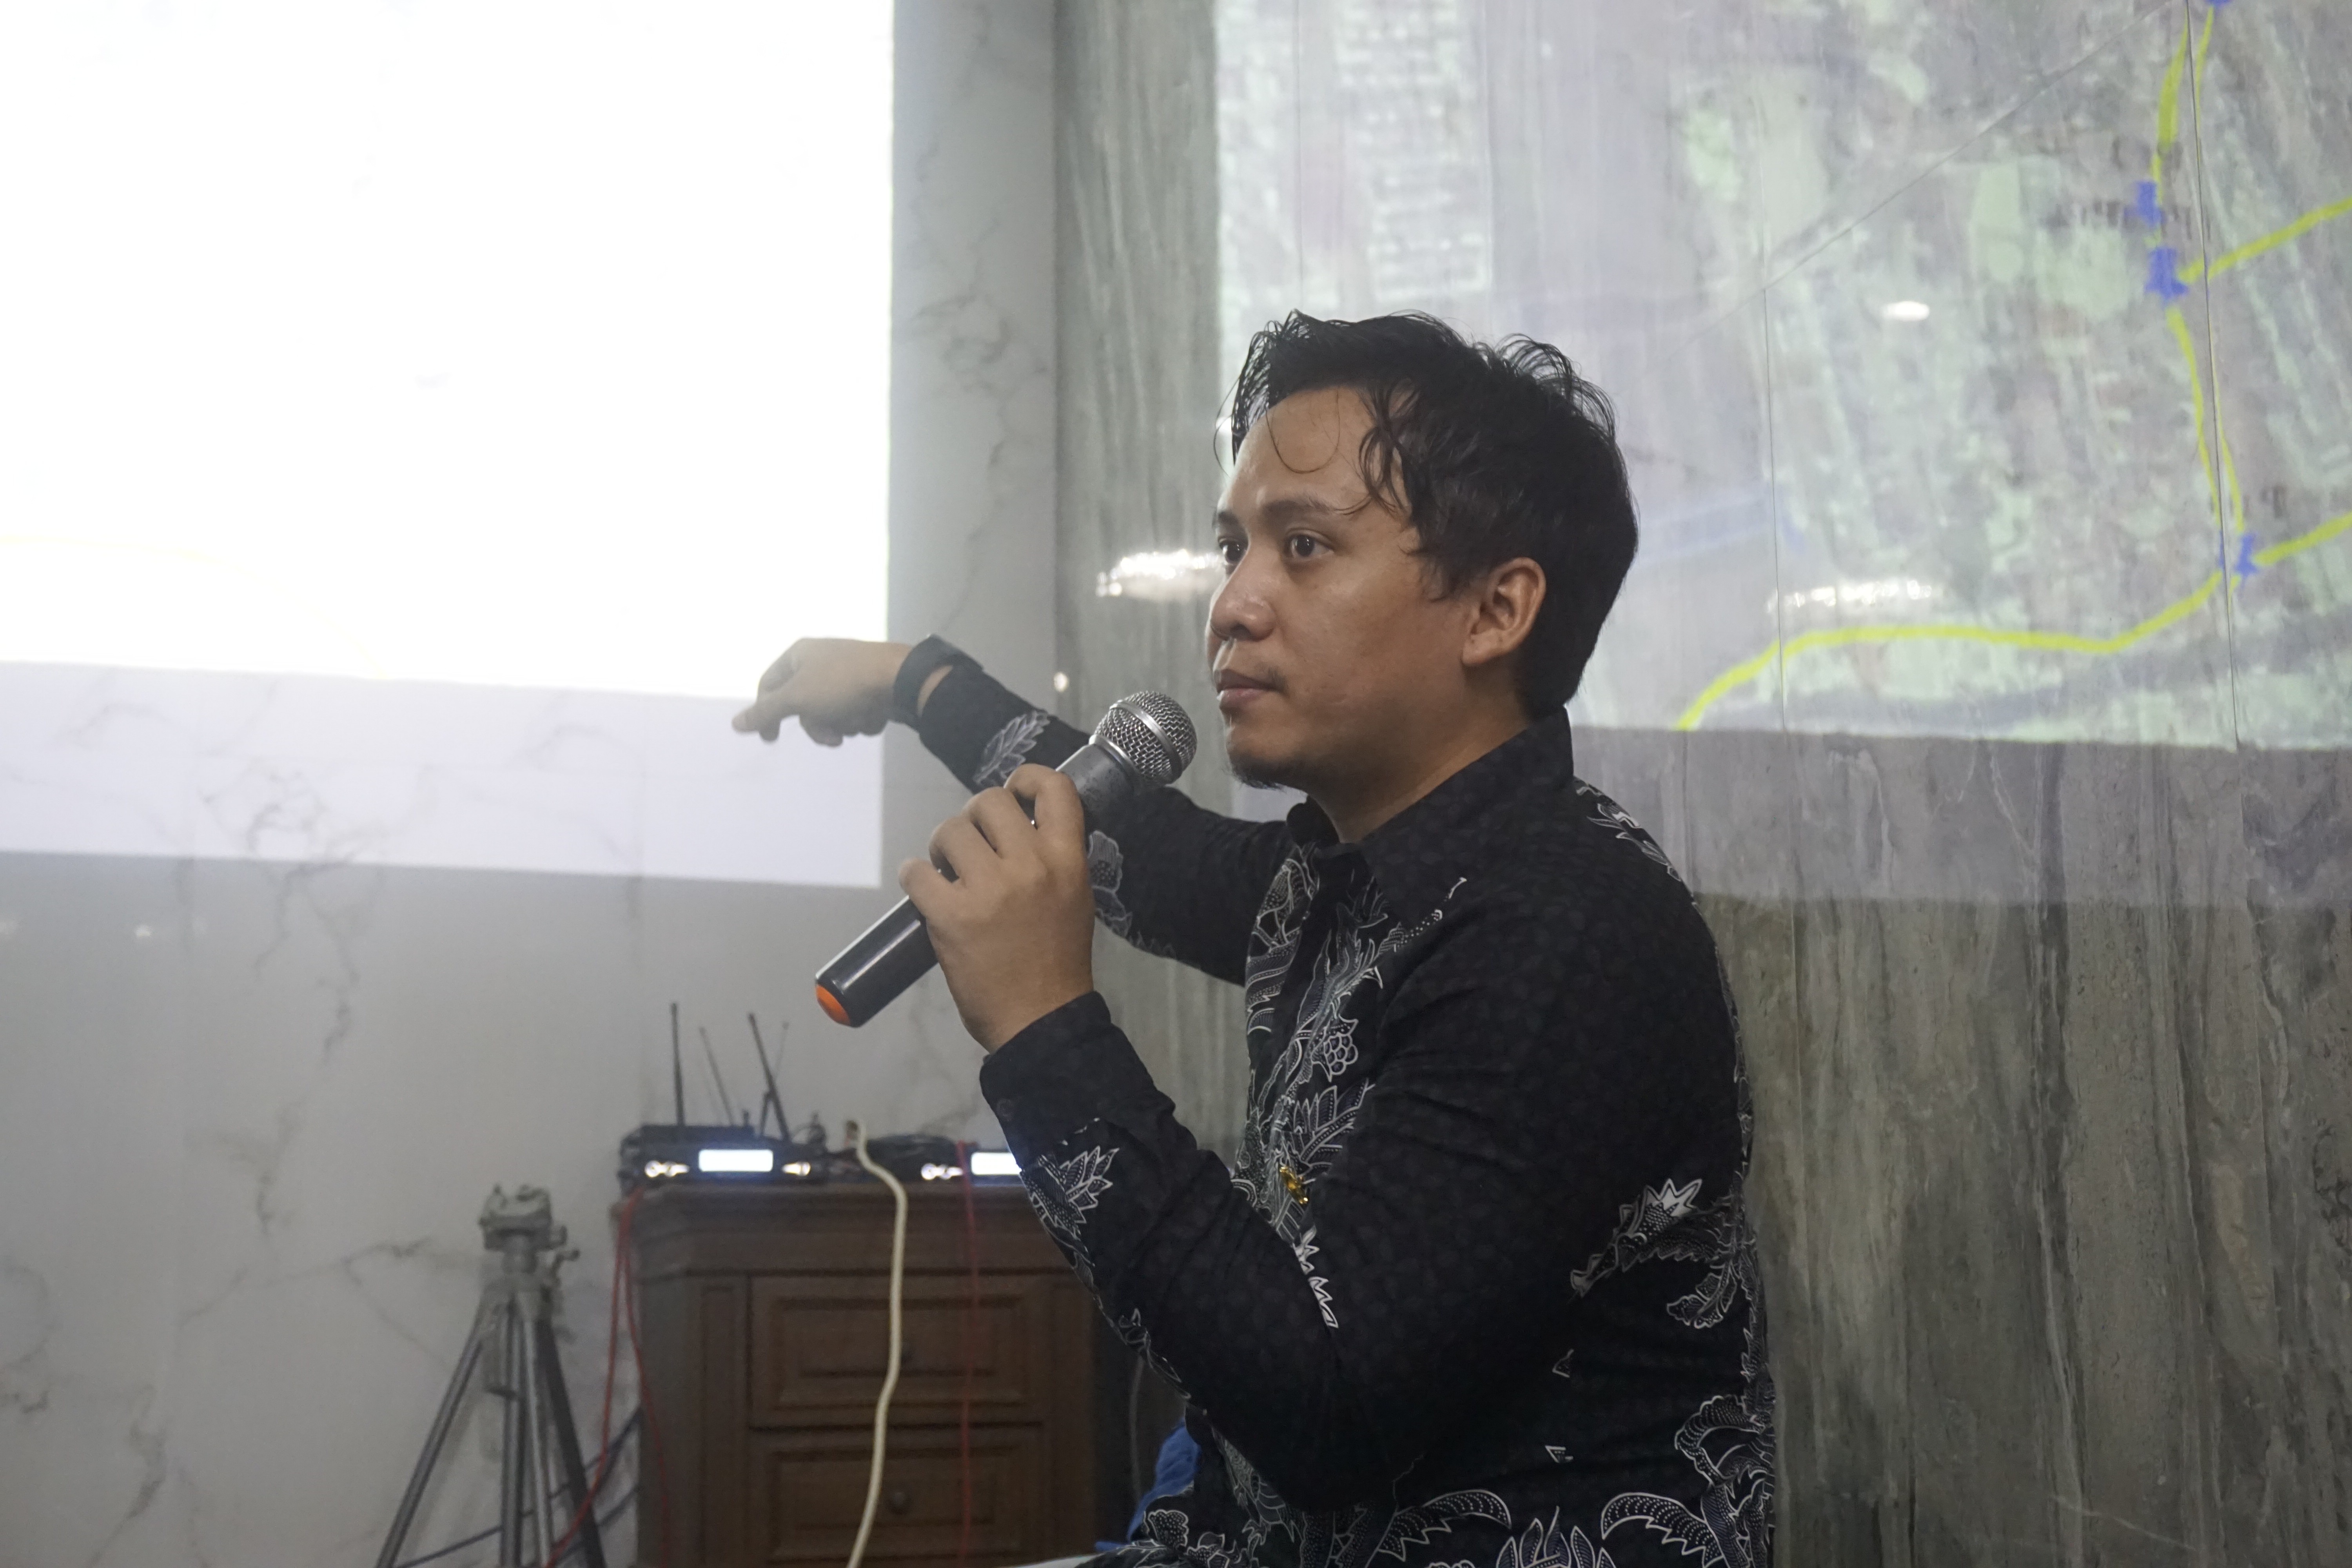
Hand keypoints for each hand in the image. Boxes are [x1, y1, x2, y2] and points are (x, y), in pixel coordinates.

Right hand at [732, 638, 909, 745]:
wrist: (901, 679)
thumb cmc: (842, 683)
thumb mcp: (797, 698)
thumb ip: (766, 711)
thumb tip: (735, 723)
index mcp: (799, 655)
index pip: (768, 685)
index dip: (765, 713)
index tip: (770, 740)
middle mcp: (821, 661)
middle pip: (802, 706)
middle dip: (818, 726)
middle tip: (832, 736)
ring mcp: (846, 675)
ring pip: (830, 714)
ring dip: (842, 725)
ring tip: (857, 721)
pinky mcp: (868, 688)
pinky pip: (854, 713)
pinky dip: (862, 720)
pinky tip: (874, 716)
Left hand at [899, 764, 1095, 1050]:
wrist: (1040, 1021)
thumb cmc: (1057, 961)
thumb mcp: (1073, 898)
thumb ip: (1050, 860)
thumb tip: (1015, 829)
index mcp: (1067, 861)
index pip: (1054, 788)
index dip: (1027, 778)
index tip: (1013, 792)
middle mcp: (1031, 866)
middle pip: (989, 802)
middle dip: (973, 818)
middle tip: (969, 847)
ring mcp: (990, 890)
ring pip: (950, 831)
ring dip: (941, 847)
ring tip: (947, 872)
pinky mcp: (952, 916)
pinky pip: (917, 872)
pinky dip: (914, 876)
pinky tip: (923, 890)